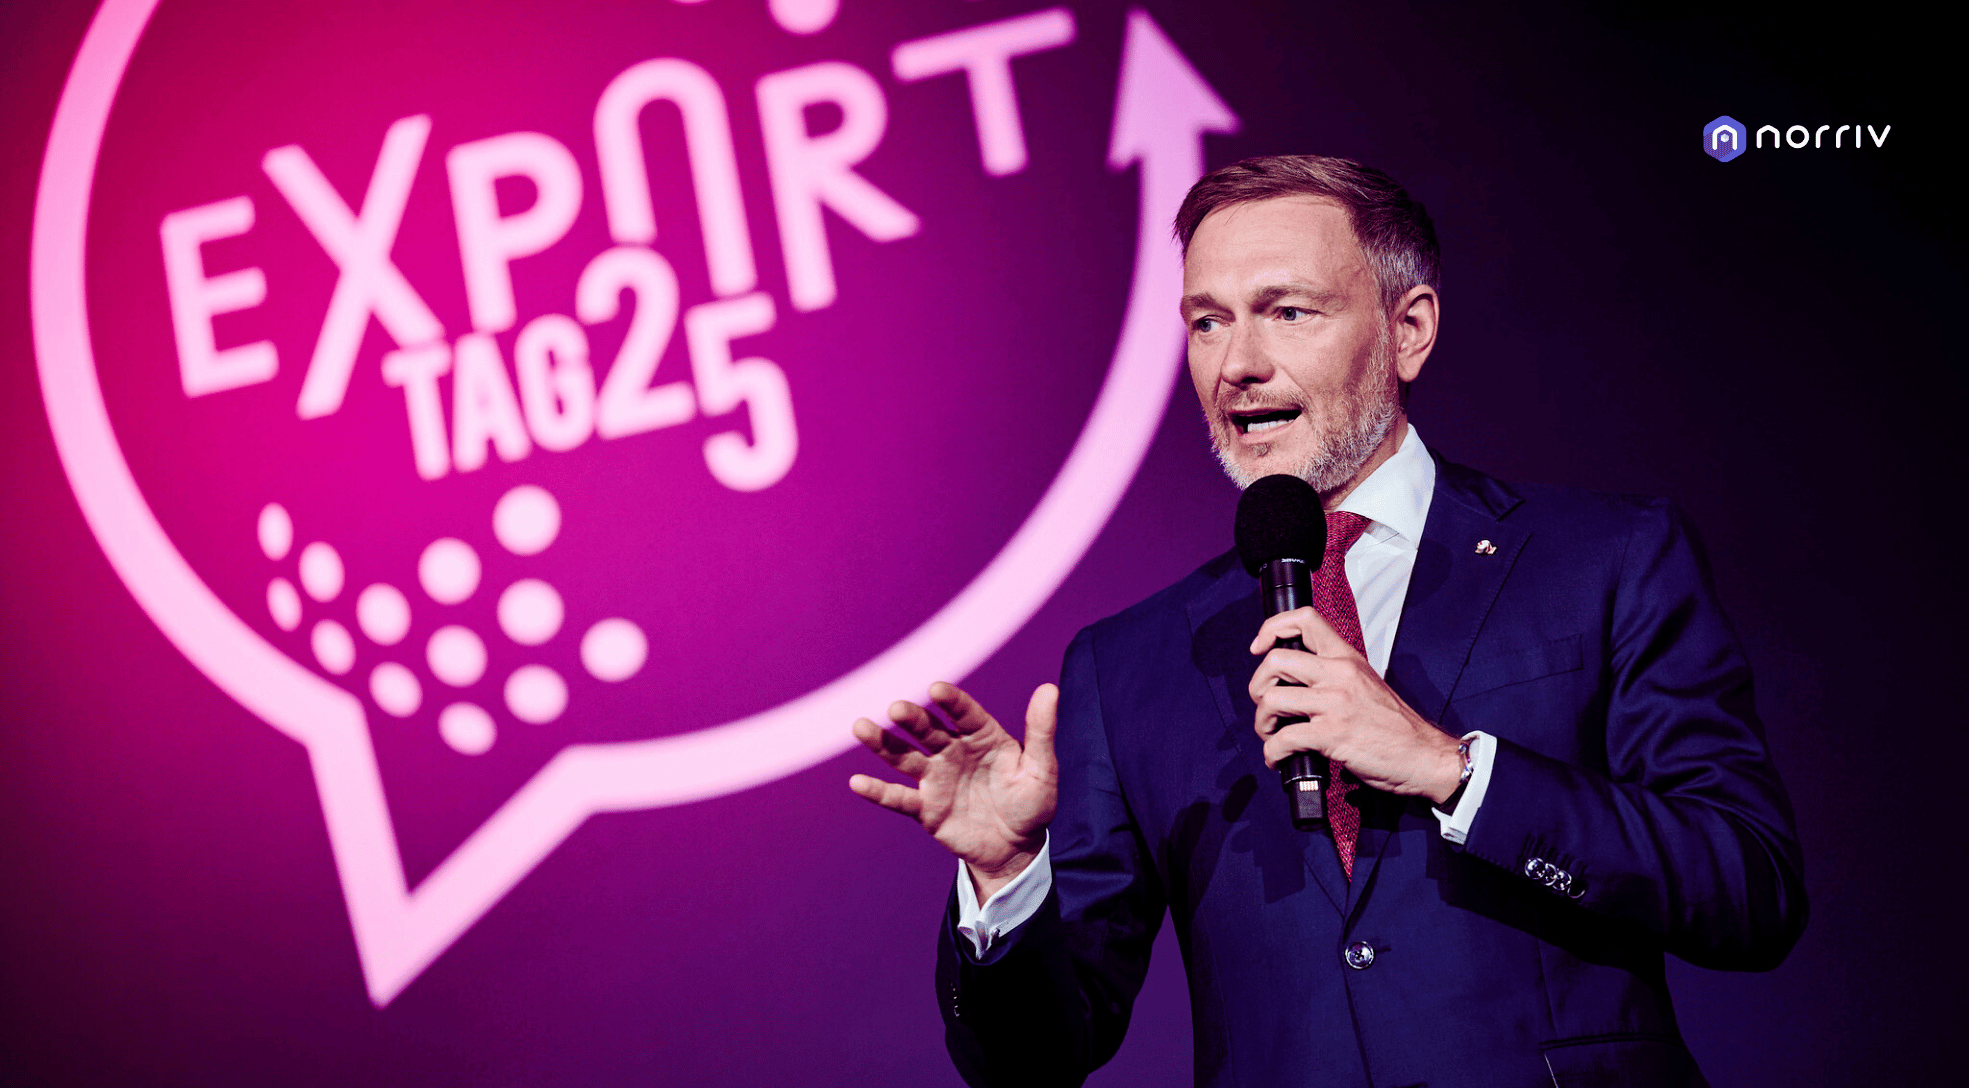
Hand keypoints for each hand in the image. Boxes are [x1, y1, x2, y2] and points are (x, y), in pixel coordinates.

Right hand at [849, 681, 1057, 900]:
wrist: (1016, 849)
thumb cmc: (1032, 804)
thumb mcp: (1042, 769)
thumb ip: (1041, 731)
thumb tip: (1049, 688)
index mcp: (982, 736)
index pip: (965, 713)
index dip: (951, 701)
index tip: (936, 689)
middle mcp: (953, 751)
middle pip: (928, 730)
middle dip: (912, 719)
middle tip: (896, 708)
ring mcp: (936, 778)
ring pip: (905, 757)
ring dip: (883, 743)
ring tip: (860, 726)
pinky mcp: (926, 808)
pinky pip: (899, 798)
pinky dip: (878, 792)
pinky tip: (857, 783)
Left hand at [1248, 607, 1462, 803]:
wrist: (1424, 755)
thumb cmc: (1396, 726)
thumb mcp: (1367, 684)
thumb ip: (1336, 676)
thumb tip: (1297, 683)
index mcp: (1347, 659)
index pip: (1305, 619)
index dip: (1273, 628)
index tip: (1260, 647)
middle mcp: (1339, 674)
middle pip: (1275, 660)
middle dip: (1258, 685)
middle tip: (1265, 705)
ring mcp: (1335, 703)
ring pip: (1272, 699)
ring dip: (1262, 722)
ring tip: (1272, 735)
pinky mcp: (1332, 734)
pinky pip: (1284, 739)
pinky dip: (1272, 752)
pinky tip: (1279, 758)